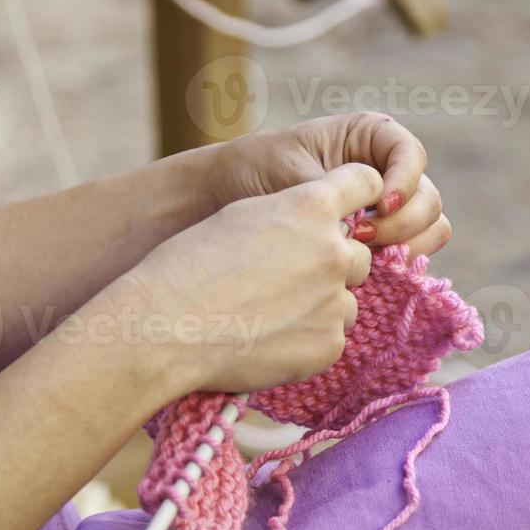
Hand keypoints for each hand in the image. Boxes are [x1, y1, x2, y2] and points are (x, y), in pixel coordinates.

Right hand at [115, 163, 382, 393]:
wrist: (165, 327)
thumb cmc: (189, 266)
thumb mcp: (242, 216)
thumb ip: (292, 215)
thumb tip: (320, 228)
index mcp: (312, 206)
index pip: (365, 183)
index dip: (358, 194)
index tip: (349, 210)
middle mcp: (334, 250)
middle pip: (358, 254)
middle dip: (331, 265)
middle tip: (284, 280)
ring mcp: (335, 302)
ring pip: (345, 300)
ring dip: (320, 305)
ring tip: (269, 313)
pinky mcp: (328, 346)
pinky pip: (331, 337)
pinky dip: (307, 339)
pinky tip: (268, 338)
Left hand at [207, 112, 451, 256]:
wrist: (228, 198)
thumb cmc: (255, 170)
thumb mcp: (290, 172)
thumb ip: (329, 194)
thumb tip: (358, 229)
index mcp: (370, 138)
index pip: (411, 156)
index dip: (405, 181)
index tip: (380, 205)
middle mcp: (388, 172)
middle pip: (428, 198)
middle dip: (404, 222)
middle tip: (361, 238)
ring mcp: (389, 211)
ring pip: (429, 229)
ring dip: (407, 246)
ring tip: (365, 256)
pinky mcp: (381, 243)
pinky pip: (410, 255)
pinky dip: (398, 265)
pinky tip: (365, 271)